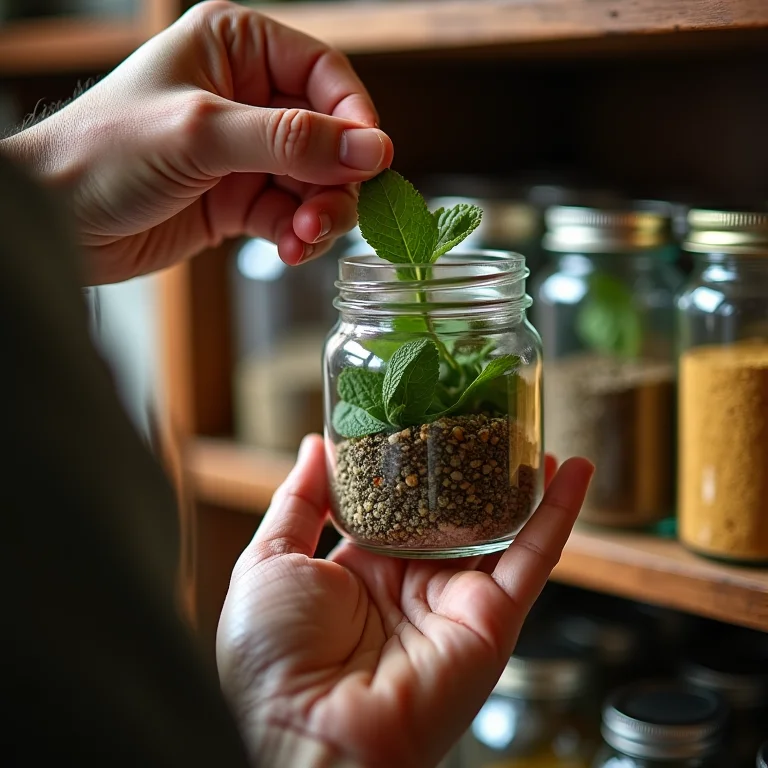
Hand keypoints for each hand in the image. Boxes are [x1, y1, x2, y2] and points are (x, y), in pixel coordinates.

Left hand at [1, 1, 392, 283]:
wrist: (59, 220)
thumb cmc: (106, 153)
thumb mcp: (203, 133)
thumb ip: (292, 139)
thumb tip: (372, 148)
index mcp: (235, 48)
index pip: (324, 74)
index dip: (353, 118)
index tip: (371, 161)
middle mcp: (247, 96)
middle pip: (328, 136)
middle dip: (335, 181)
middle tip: (326, 217)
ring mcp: (246, 152)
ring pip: (316, 182)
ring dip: (320, 215)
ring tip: (303, 240)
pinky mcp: (240, 199)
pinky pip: (292, 215)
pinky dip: (299, 236)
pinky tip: (290, 250)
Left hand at [217, 436, 592, 767]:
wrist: (310, 733)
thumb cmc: (274, 657)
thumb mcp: (270, 562)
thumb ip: (298, 502)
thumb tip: (317, 445)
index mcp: (362, 569)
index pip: (396, 502)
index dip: (411, 460)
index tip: (423, 416)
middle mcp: (413, 583)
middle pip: (454, 510)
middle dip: (471, 463)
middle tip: (486, 410)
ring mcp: (456, 600)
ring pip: (499, 527)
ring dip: (520, 480)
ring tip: (531, 427)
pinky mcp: (492, 620)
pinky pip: (532, 558)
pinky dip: (558, 515)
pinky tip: (574, 471)